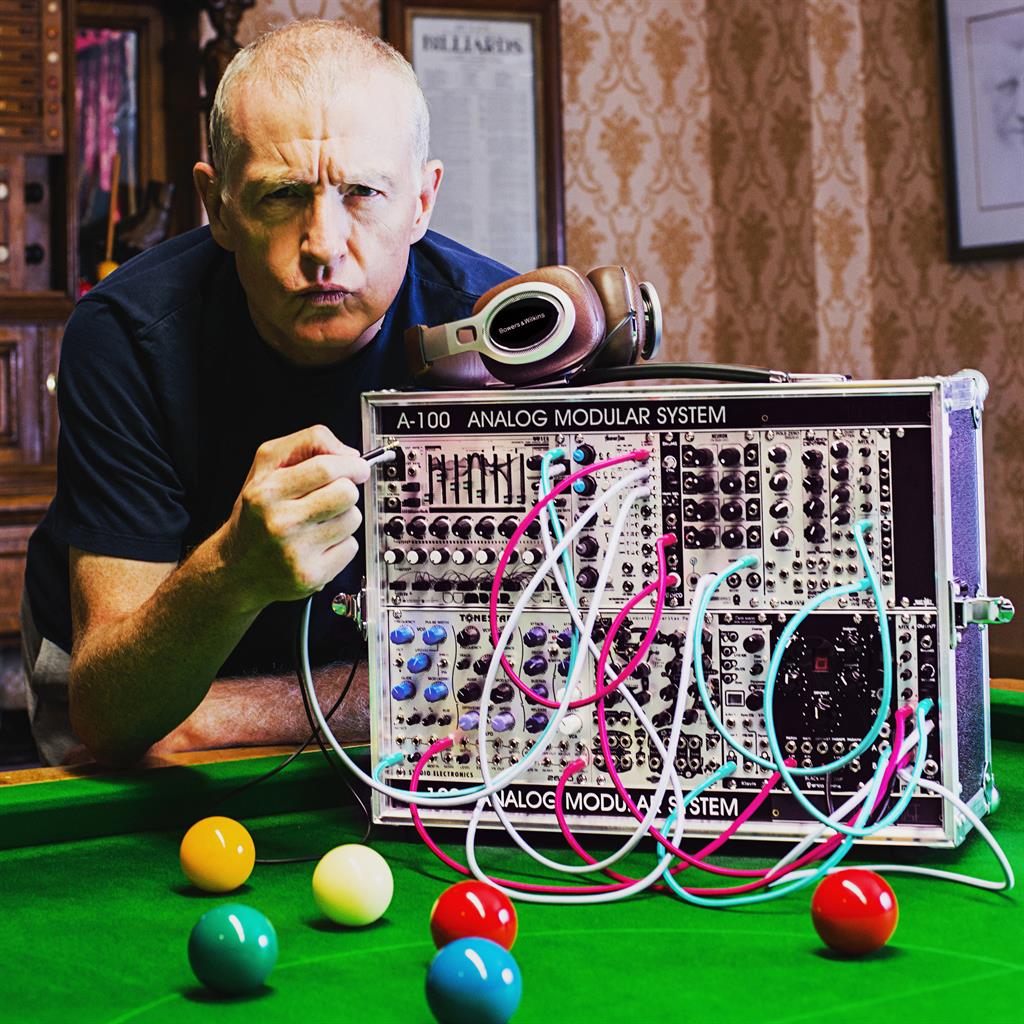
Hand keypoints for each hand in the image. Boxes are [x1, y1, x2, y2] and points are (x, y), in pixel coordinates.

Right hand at [220, 425, 369, 607]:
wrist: (237, 568)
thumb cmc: (256, 514)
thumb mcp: (265, 467)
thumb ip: (305, 445)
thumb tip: (350, 455)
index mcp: (267, 492)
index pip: (325, 468)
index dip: (350, 465)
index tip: (358, 467)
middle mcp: (280, 523)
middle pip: (346, 494)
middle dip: (347, 490)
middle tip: (332, 496)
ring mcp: (296, 552)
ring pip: (352, 520)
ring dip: (343, 517)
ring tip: (318, 522)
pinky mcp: (312, 575)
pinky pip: (351, 547)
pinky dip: (341, 544)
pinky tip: (319, 544)